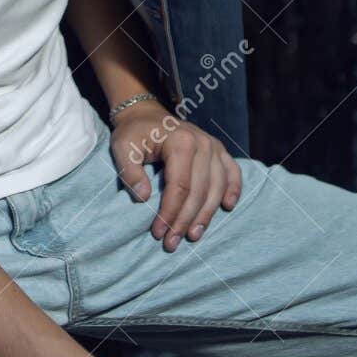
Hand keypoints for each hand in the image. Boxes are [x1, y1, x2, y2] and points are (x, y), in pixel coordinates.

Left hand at [109, 100, 241, 250]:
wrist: (146, 113)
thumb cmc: (133, 133)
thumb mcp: (123, 148)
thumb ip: (130, 172)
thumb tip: (143, 198)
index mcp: (180, 143)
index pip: (180, 187)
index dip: (170, 213)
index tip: (158, 233)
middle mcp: (203, 144)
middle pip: (199, 192)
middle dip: (185, 221)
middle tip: (172, 243)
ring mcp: (214, 146)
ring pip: (217, 188)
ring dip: (207, 215)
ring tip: (194, 235)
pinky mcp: (219, 150)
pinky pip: (233, 172)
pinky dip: (234, 189)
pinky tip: (228, 207)